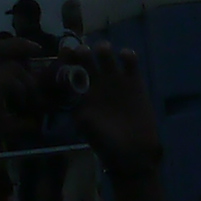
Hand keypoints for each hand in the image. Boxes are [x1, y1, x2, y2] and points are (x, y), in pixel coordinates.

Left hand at [58, 38, 162, 181]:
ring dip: (103, 48)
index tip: (66, 53)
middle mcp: (96, 82)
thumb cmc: (107, 142)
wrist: (133, 152)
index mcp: (82, 92)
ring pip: (106, 54)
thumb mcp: (88, 129)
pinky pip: (130, 61)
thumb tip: (75, 99)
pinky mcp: (134, 81)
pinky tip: (124, 57)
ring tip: (103, 51)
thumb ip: (81, 112)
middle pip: (86, 57)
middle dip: (83, 50)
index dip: (68, 60)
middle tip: (83, 51)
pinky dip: (127, 54)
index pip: (71, 69)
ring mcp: (115, 80)